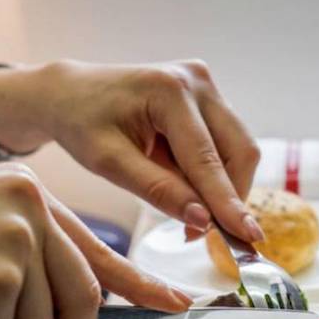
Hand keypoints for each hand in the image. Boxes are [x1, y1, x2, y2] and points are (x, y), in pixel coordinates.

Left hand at [0, 60, 262, 242]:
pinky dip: (214, 174)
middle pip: (239, 150)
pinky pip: (227, 143)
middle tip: (209, 236)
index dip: (227, 202)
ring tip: (191, 213)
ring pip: (239, 149)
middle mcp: (196, 79)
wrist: (70, 93)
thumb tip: (203, 220)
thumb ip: (158, 190)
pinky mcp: (208, 96)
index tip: (248, 238)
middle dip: (230, 197)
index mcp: (169, 89)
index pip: (206, 158)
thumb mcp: (108, 163)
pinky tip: (188, 189)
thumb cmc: (81, 124)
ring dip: (223, 187)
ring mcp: (206, 84)